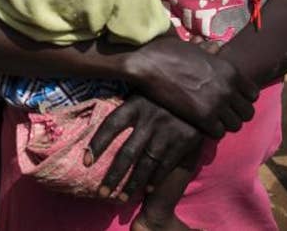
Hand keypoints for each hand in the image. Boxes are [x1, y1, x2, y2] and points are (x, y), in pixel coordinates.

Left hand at [85, 94, 203, 201]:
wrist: (201, 90)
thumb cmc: (162, 91)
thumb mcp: (143, 88)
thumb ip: (126, 103)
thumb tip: (95, 112)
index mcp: (136, 104)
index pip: (111, 125)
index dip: (97, 143)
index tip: (86, 162)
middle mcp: (150, 120)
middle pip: (127, 153)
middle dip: (113, 176)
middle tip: (102, 193)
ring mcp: (168, 132)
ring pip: (146, 164)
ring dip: (133, 184)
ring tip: (121, 199)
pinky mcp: (185, 141)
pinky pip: (167, 165)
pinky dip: (155, 179)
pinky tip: (146, 190)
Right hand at [123, 36, 257, 137]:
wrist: (148, 66)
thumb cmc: (167, 54)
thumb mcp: (193, 49)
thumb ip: (209, 52)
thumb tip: (217, 46)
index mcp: (230, 71)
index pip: (253, 94)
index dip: (242, 99)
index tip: (230, 101)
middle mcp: (229, 88)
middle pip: (248, 112)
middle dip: (236, 114)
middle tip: (222, 114)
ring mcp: (217, 103)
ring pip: (235, 125)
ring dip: (224, 124)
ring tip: (211, 121)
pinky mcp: (203, 117)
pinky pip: (219, 132)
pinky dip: (210, 131)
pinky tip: (200, 125)